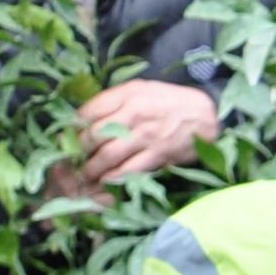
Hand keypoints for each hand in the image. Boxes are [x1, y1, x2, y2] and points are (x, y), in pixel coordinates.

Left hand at [67, 79, 222, 189]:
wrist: (207, 116)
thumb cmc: (171, 102)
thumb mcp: (142, 89)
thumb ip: (116, 101)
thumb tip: (87, 119)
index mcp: (126, 94)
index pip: (88, 111)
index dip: (73, 128)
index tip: (68, 138)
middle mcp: (133, 114)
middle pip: (93, 136)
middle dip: (77, 153)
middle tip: (70, 163)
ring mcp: (145, 137)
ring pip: (106, 157)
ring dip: (91, 171)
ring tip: (83, 177)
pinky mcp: (157, 156)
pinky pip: (128, 171)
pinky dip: (113, 180)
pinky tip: (104, 184)